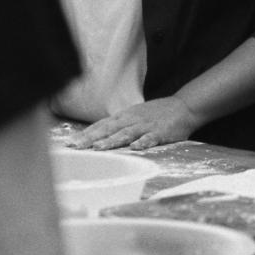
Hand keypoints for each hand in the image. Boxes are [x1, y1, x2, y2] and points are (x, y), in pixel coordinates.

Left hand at [67, 97, 201, 150]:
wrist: (184, 106)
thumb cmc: (157, 113)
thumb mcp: (135, 115)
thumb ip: (119, 125)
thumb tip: (99, 136)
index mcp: (125, 116)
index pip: (101, 124)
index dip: (86, 133)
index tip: (70, 142)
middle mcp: (132, 119)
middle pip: (109, 128)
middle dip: (91, 138)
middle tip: (76, 146)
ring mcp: (146, 125)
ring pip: (126, 133)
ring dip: (112, 140)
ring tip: (98, 148)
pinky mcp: (161, 131)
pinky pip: (151, 138)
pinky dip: (143, 142)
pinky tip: (135, 148)